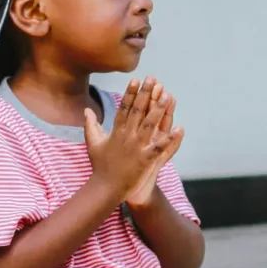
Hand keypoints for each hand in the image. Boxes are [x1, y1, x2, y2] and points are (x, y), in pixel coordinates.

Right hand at [84, 77, 182, 206]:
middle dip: (146, 94)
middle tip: (153, 79)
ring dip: (160, 110)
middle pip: (138, 111)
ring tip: (168, 95)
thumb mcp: (93, 143)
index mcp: (116, 132)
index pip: (124, 108)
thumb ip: (91, 125)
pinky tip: (180, 129)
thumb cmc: (100, 166)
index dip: (130, 93)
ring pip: (150, 125)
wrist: (105, 188)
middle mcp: (127, 136)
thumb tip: (86, 110)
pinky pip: (160, 147)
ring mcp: (137, 147)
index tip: (136, 79)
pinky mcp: (145, 159)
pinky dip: (170, 139)